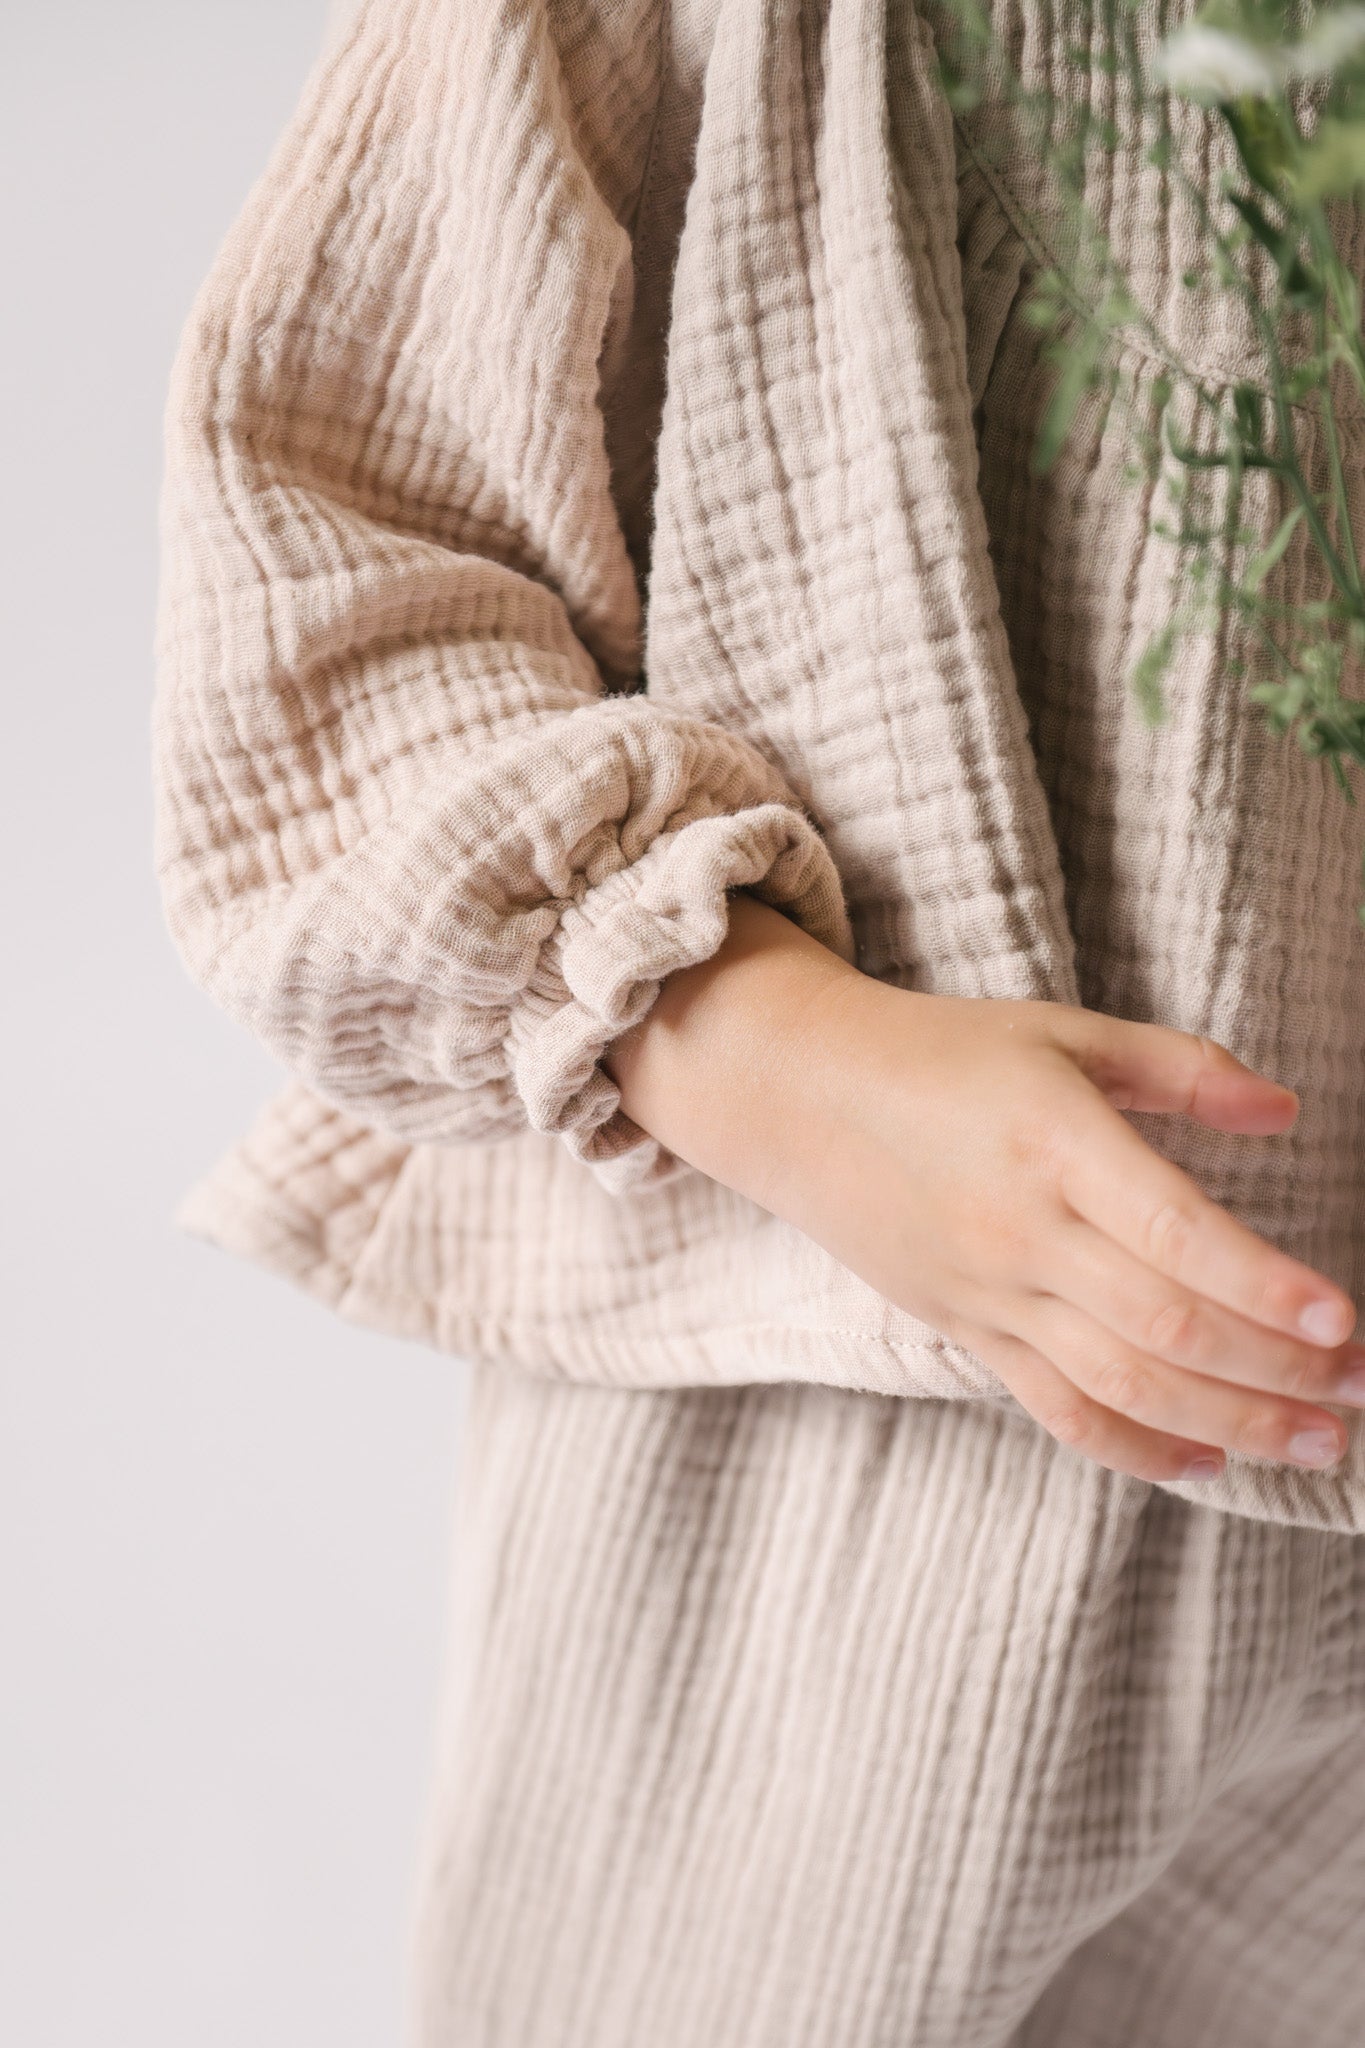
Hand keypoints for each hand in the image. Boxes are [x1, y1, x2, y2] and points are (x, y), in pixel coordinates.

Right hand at [604, 892, 1362, 1482]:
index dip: (1265, 1288)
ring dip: (1231, 1426)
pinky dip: (1137, 1449)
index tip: (1345, 1324)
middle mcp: (1024, 1231)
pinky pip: (1059, 1410)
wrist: (799, 1099)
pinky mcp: (967, 1333)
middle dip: (1277, 1374)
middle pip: (1165, 1329)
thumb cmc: (942, 1056)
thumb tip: (1287, 1112)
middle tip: (1360, 1395)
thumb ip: (1179, 1068)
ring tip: (1316, 1445)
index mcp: (1055, 1142)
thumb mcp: (1062, 1032)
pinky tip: (1208, 1464)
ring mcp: (992, 1293)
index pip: (1176, 1234)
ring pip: (1123, 1385)